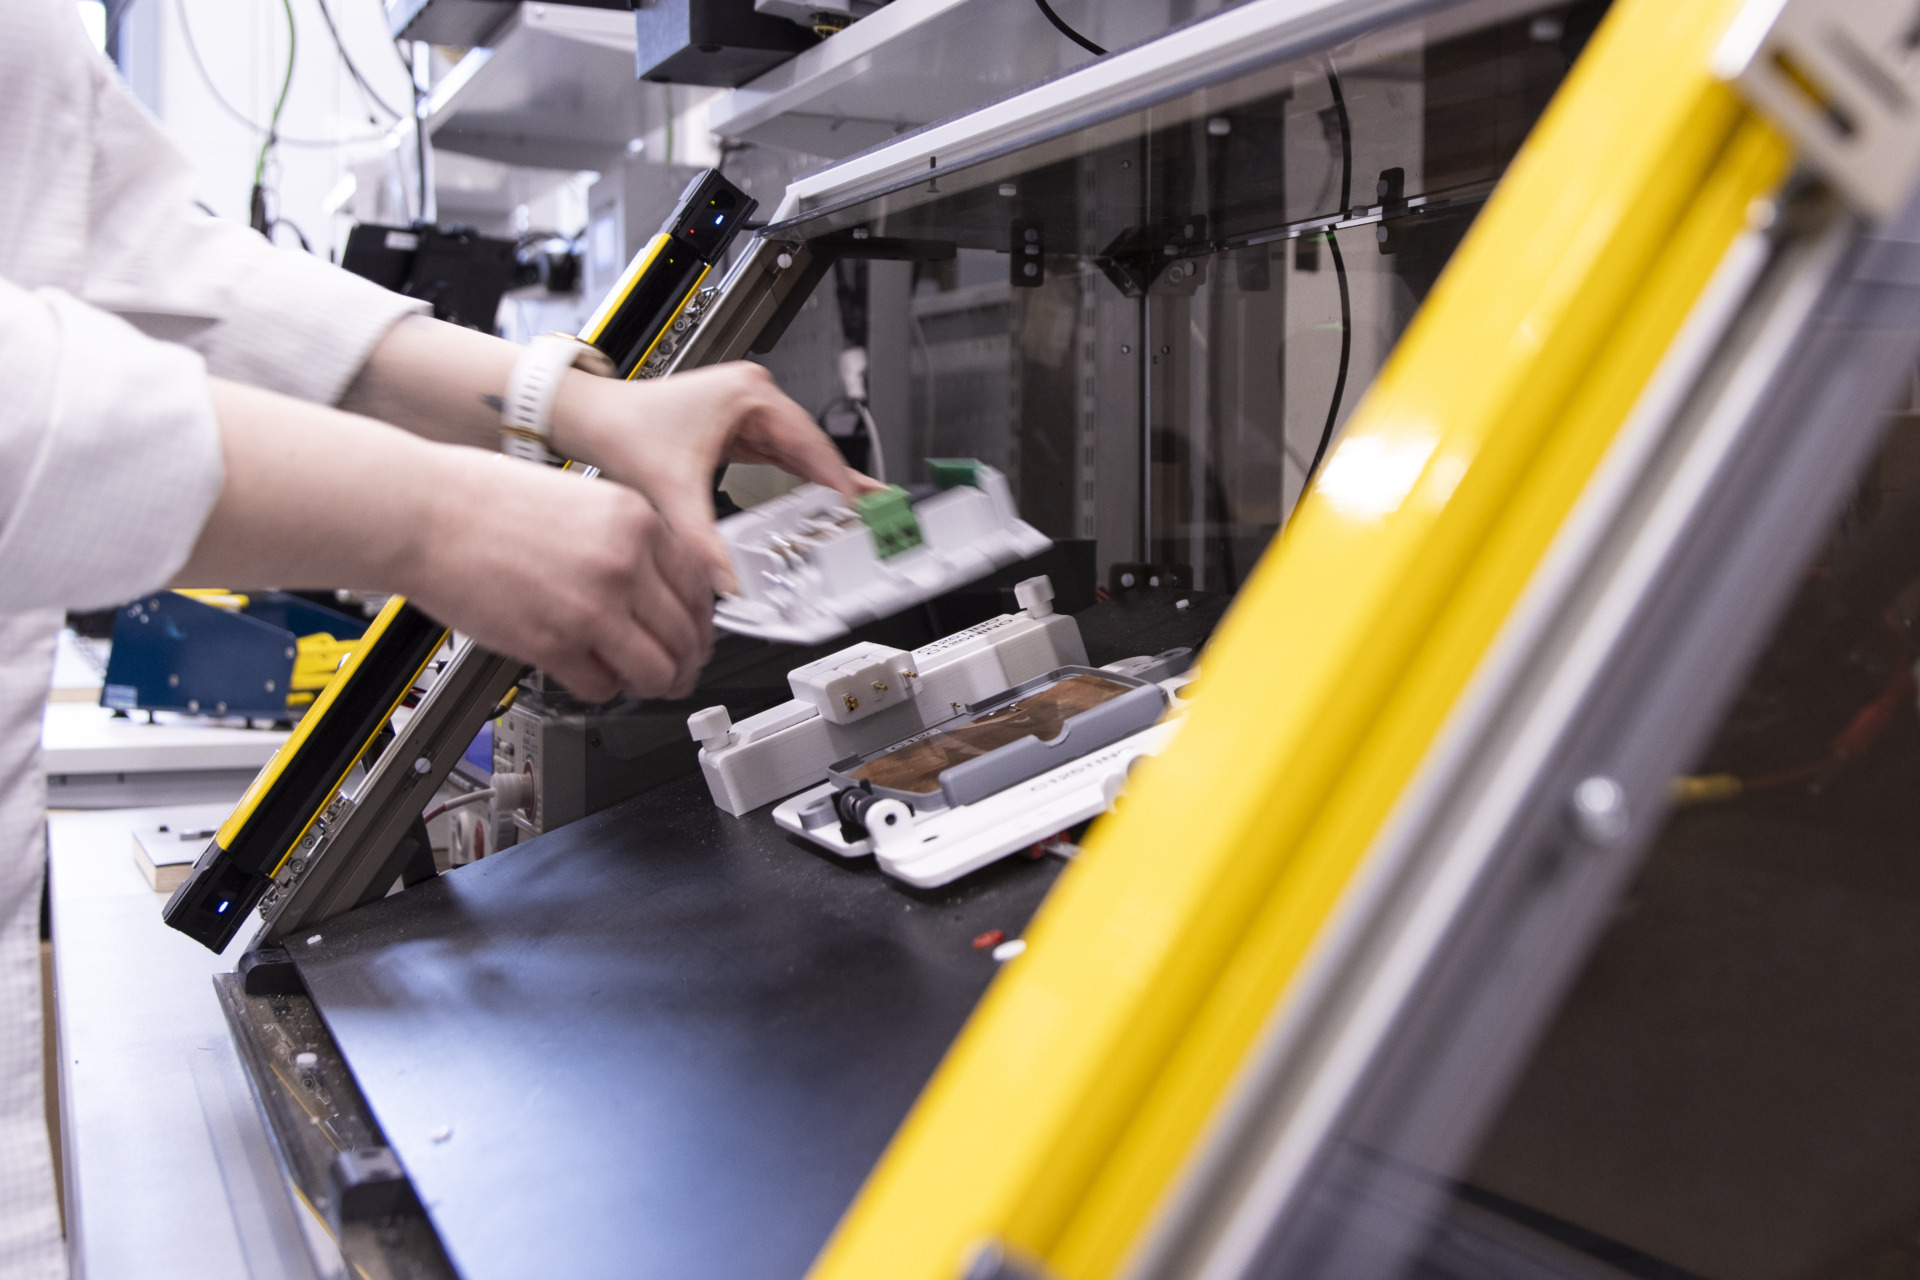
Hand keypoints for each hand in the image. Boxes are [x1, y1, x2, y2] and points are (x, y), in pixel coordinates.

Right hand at [403, 452, 714, 701]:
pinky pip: (603, 686)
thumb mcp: (585, 499)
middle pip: (686, 634)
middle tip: (678, 670)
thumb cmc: (483, 500)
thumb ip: (628, 539)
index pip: (700, 585)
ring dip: (655, 685)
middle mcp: (624, 563)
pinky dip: (602, 690)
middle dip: (686, 661)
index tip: (695, 631)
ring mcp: (592, 607)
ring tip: (644, 684)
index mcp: (636, 521)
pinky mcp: (554, 644)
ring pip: (657, 669)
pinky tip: (591, 676)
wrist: (421, 511)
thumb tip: (660, 585)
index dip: (701, 618)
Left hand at [550, 362, 878, 592]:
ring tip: (856, 514)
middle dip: (839, 487)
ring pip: (800, 455)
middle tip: (872, 518)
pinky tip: (820, 502)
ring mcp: (748, 412)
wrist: (589, 416)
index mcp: (750, 396)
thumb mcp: (672, 492)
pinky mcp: (739, 429)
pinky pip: (782, 459)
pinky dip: (799, 483)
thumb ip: (705, 543)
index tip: (858, 513)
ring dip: (823, 486)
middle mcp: (755, 397)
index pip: (811, 445)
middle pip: (814, 450)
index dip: (838, 484)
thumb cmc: (623, 426)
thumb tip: (729, 580)